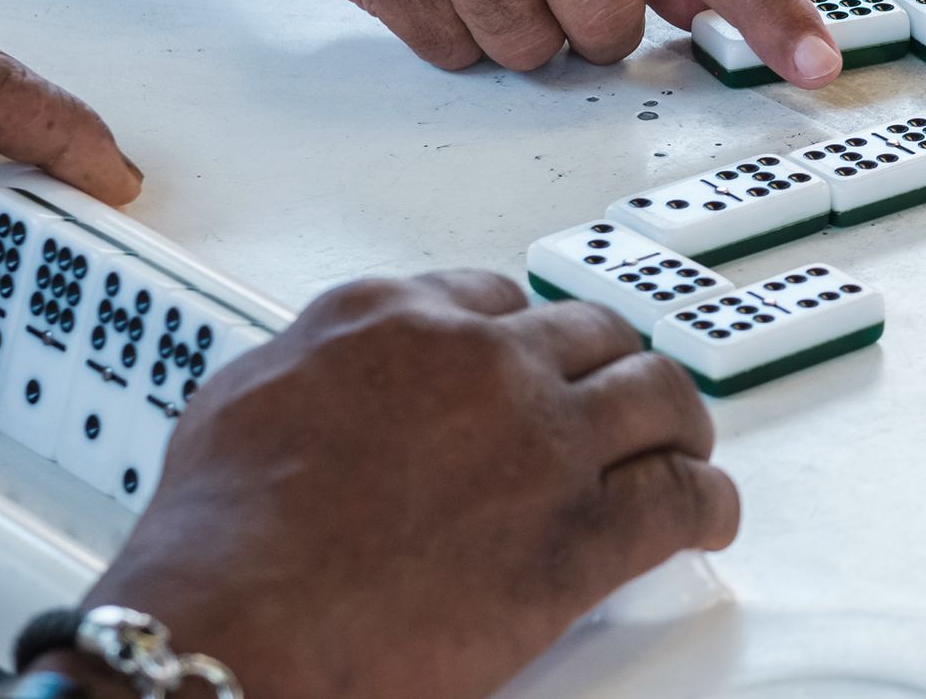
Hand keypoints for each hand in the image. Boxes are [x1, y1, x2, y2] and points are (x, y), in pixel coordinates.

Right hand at [81, 272, 737, 698]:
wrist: (239, 623)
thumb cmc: (219, 540)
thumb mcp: (243, 401)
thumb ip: (314, 366)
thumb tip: (337, 375)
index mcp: (391, 319)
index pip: (491, 301)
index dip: (520, 339)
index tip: (530, 363)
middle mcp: (481, 361)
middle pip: (587, 336)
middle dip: (606, 367)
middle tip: (613, 397)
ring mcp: (544, 440)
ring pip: (656, 397)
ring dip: (675, 421)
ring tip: (681, 443)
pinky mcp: (584, 531)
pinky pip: (681, 498)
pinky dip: (706, 503)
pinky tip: (706, 514)